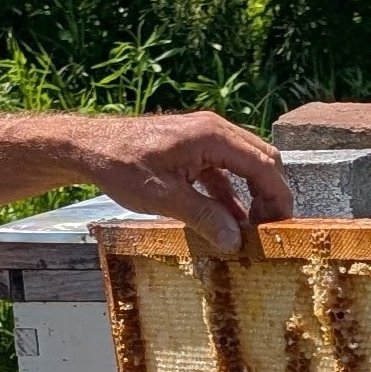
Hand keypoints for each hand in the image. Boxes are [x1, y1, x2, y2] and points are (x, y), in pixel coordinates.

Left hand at [62, 110, 293, 254]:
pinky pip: (224, 169)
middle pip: (262, 160)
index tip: (282, 226)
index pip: (264, 165)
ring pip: (245, 164)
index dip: (278, 197)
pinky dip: (231, 193)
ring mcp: (204, 137)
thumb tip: (235, 241)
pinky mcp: (192, 148)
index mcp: (212, 136)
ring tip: (252, 228)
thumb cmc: (121, 166)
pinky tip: (229, 219)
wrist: (88, 147)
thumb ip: (204, 217)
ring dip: (252, 194)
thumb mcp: (164, 198)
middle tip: (270, 229)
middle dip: (271, 195)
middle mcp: (214, 130)